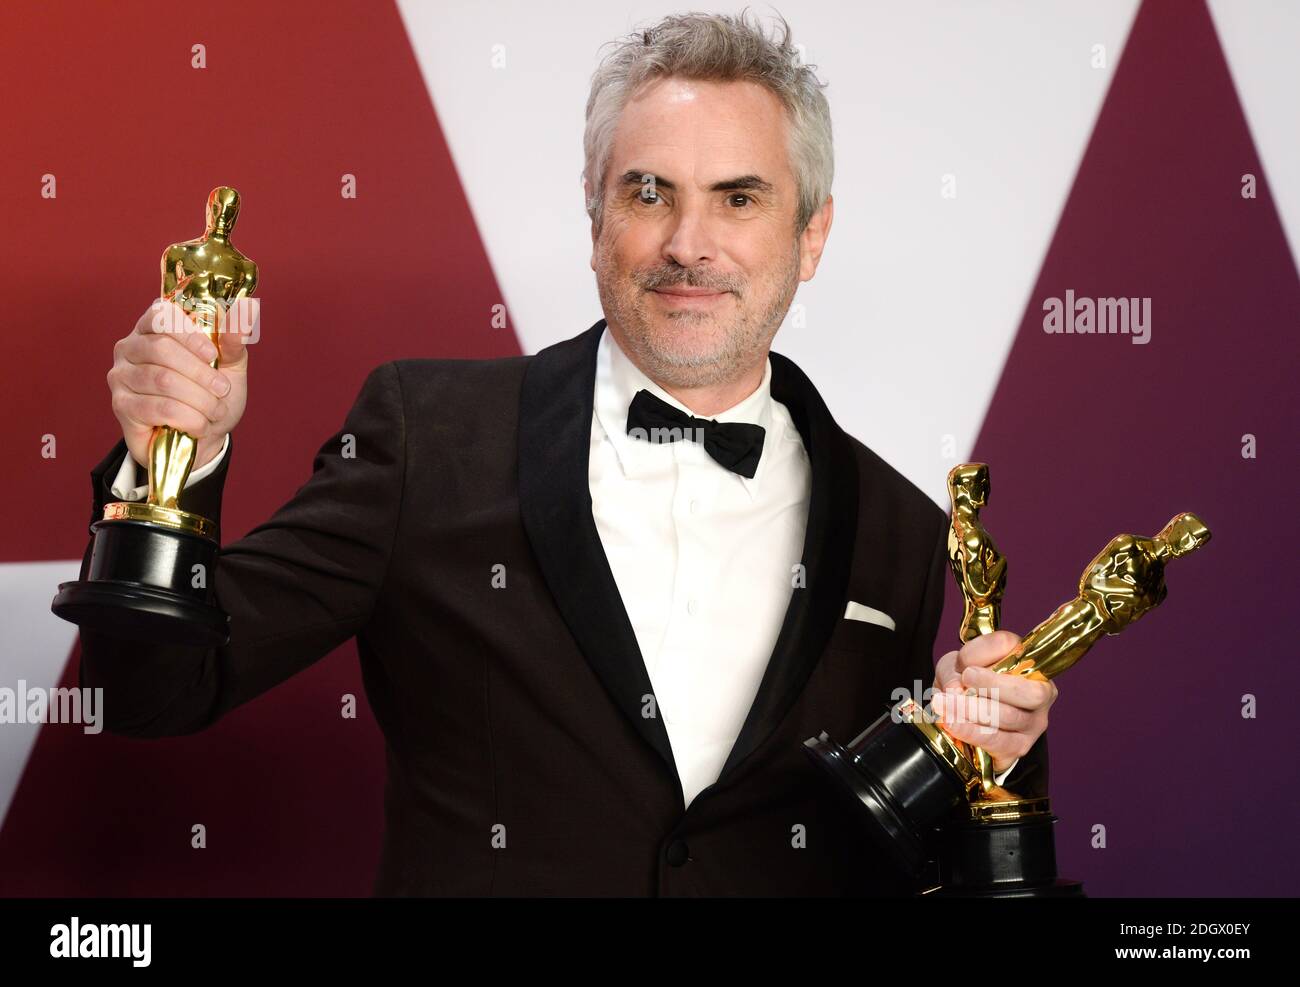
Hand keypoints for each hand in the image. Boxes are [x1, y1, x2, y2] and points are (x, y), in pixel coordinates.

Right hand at [108, 297, 258, 469]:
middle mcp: (130, 347)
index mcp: (154, 327)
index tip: (213, 356)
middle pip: (162, 349)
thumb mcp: (230, 365)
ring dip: (200, 400)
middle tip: (222, 390)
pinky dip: (189, 418)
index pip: (162, 315)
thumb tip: (248, 308)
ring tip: (216, 411)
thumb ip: (233, 340)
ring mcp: (121, 375)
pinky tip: (200, 425)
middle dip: (201, 373)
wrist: (203, 437)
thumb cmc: (212, 394)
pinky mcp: (121, 405)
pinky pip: (158, 408)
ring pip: (162, 380)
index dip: (190, 334)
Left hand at [930, 629, 1056, 774]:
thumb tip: (956, 689)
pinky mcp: (1019, 747)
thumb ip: (952, 670)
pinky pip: (997, 741)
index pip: (1010, 646)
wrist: (967, 719)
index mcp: (1025, 661)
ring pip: (1009, 717)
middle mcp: (1039, 692)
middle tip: (964, 680)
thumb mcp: (954, 667)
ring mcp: (1033, 722)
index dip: (985, 651)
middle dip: (992, 684)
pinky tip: (951, 723)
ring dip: (971, 709)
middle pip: (1028, 691)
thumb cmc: (966, 686)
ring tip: (945, 704)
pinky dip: (970, 731)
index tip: (963, 663)